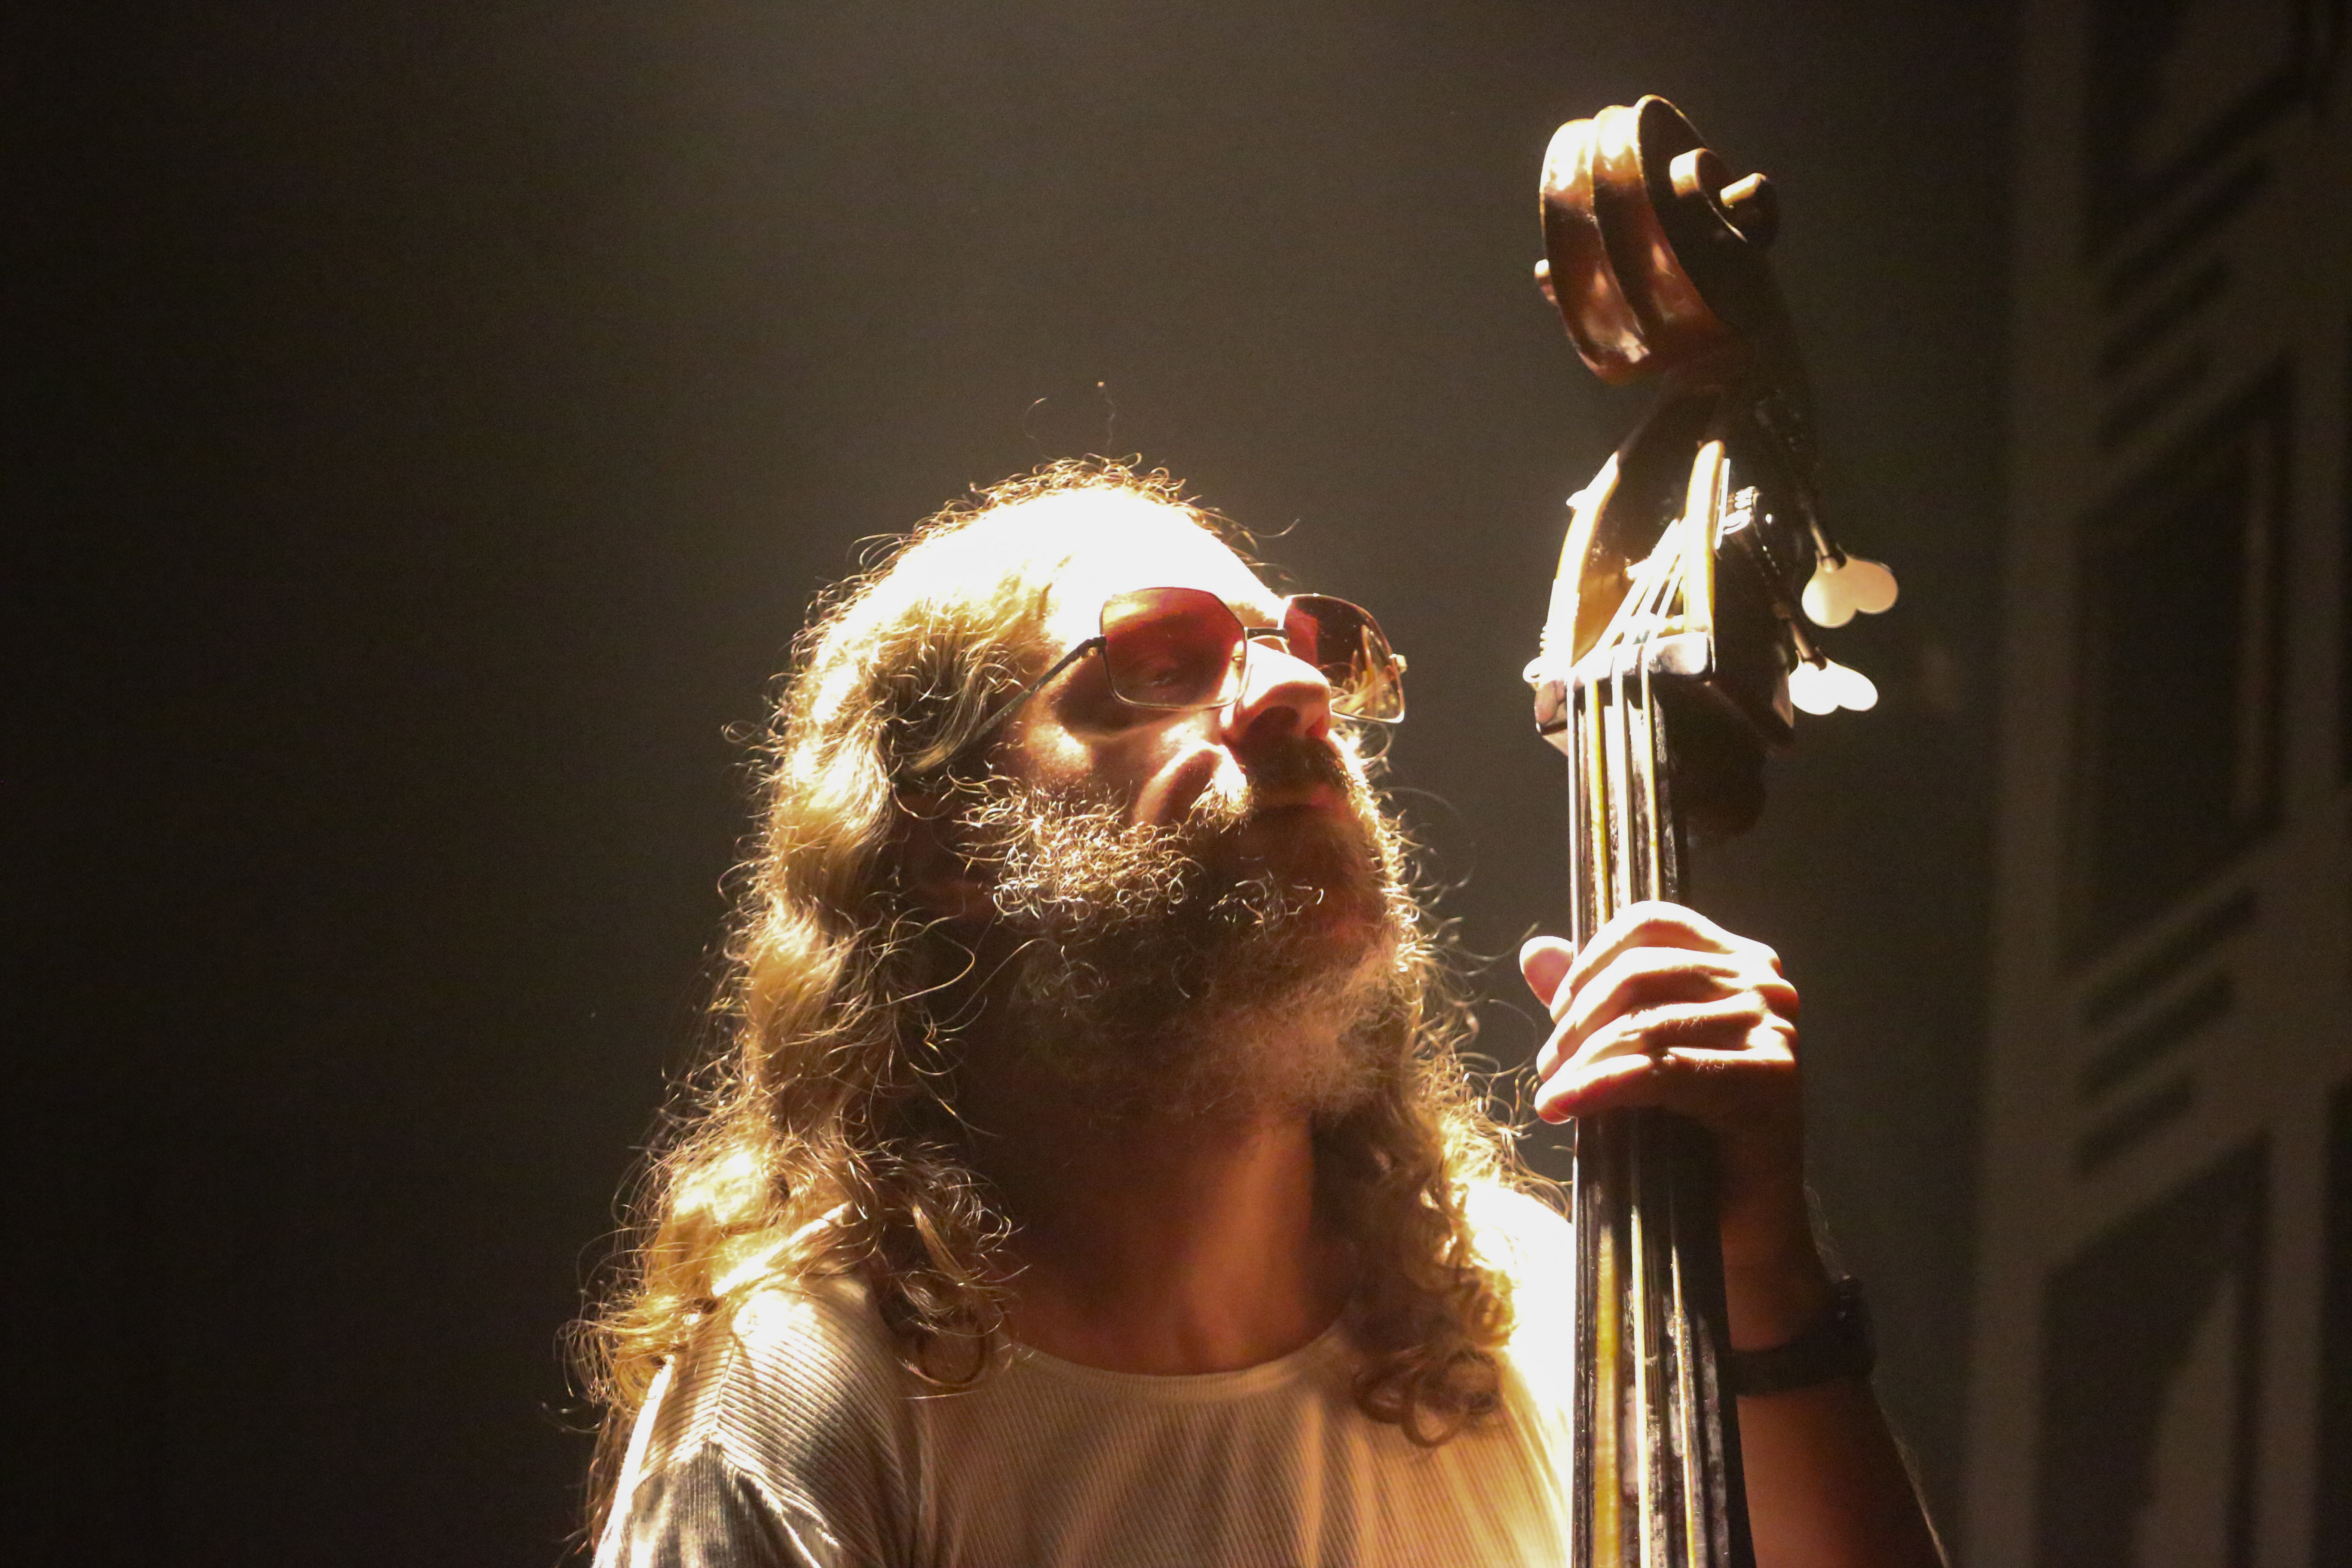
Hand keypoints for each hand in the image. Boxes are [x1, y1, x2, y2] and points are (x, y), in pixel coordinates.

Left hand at [1520, 901, 1828, 1343]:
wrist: (1739, 1232)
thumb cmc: (1683, 1139)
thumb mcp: (1629, 1054)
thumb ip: (1590, 999)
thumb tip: (1535, 951)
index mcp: (1736, 961)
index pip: (1649, 923)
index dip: (1590, 960)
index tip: (1558, 1013)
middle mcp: (1763, 983)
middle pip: (1640, 968)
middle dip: (1577, 1019)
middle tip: (1548, 1067)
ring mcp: (1773, 1030)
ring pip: (1645, 1020)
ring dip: (1582, 1058)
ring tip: (1553, 1092)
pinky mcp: (1770, 1082)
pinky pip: (1661, 1071)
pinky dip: (1599, 1087)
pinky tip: (1560, 1107)